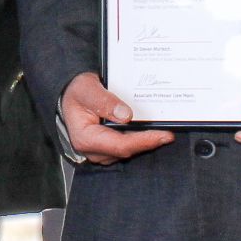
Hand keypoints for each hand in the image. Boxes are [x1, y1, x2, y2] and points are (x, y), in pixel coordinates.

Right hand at [59, 72, 174, 162]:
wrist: (70, 95)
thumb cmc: (76, 92)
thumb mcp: (86, 89)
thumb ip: (103, 100)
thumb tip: (126, 114)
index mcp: (85, 139)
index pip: (120, 145)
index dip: (144, 141)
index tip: (163, 135)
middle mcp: (94, 150)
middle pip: (128, 150)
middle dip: (149, 142)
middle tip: (170, 132)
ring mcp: (101, 151)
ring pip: (129, 150)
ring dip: (146, 141)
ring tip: (164, 130)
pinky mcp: (108, 148)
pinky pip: (128, 146)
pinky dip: (140, 138)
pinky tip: (152, 130)